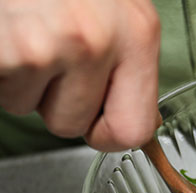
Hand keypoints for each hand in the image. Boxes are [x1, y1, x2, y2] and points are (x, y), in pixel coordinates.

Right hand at [0, 0, 160, 150]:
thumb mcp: (117, 12)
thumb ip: (129, 66)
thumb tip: (137, 125)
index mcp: (138, 33)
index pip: (133, 131)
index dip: (105, 132)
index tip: (95, 121)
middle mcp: (100, 39)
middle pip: (73, 125)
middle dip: (54, 99)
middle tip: (47, 51)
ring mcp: (52, 42)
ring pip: (29, 108)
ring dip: (23, 80)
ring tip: (26, 31)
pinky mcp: (13, 47)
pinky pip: (3, 92)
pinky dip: (0, 71)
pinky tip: (9, 34)